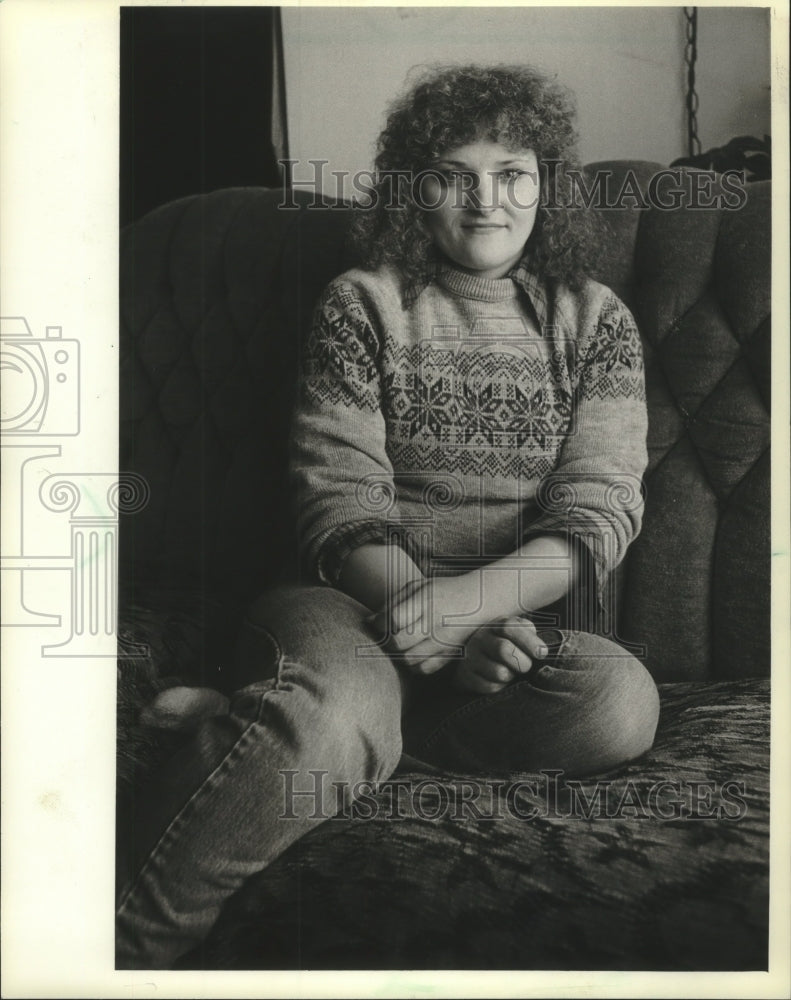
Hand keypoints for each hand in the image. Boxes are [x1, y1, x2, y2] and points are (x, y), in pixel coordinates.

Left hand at [368, 573, 485, 674]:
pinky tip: (413, 653)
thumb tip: (369, 622)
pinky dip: (413, 665)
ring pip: (409, 660)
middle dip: (385, 642)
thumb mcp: (419, 586)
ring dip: (398, 655)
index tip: (377, 624)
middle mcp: (435, 621)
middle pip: (398, 642)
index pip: (394, 618)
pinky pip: (424, 669)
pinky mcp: (451, 654)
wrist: (483, 599)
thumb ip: (393, 602)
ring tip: (399, 646)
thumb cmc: (445, 591)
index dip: (379, 624)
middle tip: (385, 637)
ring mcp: (444, 640)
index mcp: (425, 600)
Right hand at [453, 616, 547, 693]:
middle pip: (504, 649)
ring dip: (510, 676)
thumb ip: (529, 634)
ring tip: (510, 673)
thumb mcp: (518, 634)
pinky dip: (500, 687)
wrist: (475, 659)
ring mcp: (470, 657)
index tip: (542, 653)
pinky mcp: (465, 676)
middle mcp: (480, 638)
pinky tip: (499, 681)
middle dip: (522, 662)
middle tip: (526, 667)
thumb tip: (541, 649)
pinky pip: (490, 687)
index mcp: (496, 625)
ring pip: (498, 672)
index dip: (529, 641)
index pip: (510, 627)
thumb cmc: (505, 645)